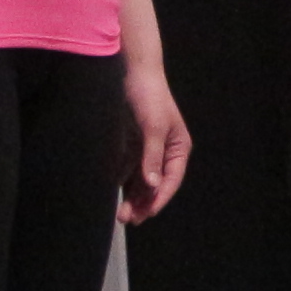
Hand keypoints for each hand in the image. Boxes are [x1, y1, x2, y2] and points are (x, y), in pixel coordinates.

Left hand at [119, 69, 193, 223]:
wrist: (132, 71)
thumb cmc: (149, 97)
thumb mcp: (152, 128)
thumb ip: (152, 157)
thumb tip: (154, 185)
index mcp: (178, 148)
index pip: (171, 180)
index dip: (159, 199)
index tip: (145, 215)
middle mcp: (164, 151)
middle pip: (155, 184)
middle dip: (142, 202)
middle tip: (127, 219)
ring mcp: (146, 148)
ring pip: (140, 179)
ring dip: (131, 196)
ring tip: (119, 213)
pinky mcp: (131, 142)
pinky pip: (126, 168)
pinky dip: (121, 180)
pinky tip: (112, 192)